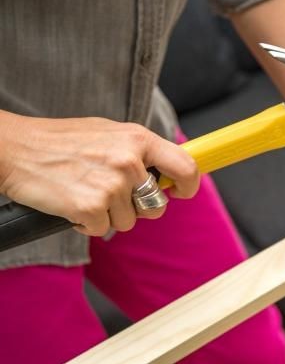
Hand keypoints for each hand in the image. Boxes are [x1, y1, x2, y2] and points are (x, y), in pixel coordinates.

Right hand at [0, 111, 198, 235]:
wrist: (14, 148)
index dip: (188, 186)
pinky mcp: (91, 207)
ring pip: (129, 221)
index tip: (180, 192)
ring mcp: (111, 185)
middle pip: (157, 206)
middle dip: (140, 208)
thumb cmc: (62, 141)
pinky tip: (72, 204)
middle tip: (114, 195)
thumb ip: (140, 153)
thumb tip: (169, 175)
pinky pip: (103, 230)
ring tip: (85, 191)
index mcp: (138, 138)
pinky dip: (88, 224)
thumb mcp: (109, 133)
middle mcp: (129, 161)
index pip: (186, 167)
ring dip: (109, 215)